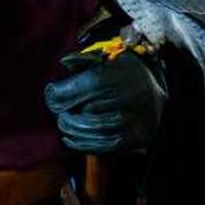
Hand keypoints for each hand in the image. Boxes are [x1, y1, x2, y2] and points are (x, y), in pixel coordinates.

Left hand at [43, 50, 167, 154]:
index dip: (68, 90)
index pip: (94, 83)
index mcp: (129, 72)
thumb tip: (62, 70)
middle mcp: (139, 96)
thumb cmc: (120, 72)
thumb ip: (83, 63)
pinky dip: (85, 144)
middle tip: (57, 111)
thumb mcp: (105, 59)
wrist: (152, 89)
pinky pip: (109, 146)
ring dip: (75, 129)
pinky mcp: (141, 138)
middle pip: (95, 108)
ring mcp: (143, 120)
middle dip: (69, 111)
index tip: (52, 93)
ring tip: (63, 124)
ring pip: (101, 129)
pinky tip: (70, 139)